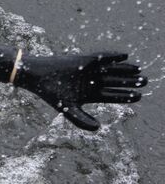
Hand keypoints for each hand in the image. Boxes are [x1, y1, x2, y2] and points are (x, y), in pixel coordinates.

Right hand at [14, 52, 146, 130]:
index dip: (125, 96)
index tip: (139, 96)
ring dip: (125, 69)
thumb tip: (98, 128)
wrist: (39, 76)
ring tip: (139, 70)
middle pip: (115, 82)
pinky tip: (125, 56)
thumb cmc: (51, 94)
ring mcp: (89, 70)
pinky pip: (102, 57)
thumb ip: (81, 120)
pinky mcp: (85, 59)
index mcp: (89, 95)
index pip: (112, 96)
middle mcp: (92, 82)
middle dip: (130, 82)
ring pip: (112, 70)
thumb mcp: (67, 109)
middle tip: (145, 82)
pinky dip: (113, 56)